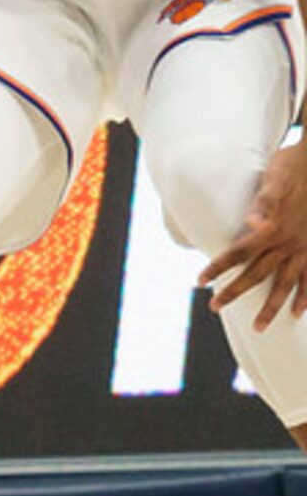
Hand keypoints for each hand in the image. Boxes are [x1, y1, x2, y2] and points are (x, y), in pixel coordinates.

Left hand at [200, 141, 306, 327]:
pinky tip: (298, 312)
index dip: (218, 267)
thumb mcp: (275, 179)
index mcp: (272, 228)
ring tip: (259, 329)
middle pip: (257, 274)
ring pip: (286, 285)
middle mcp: (288, 242)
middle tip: (214, 307)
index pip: (238, 252)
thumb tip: (253, 225)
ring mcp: (305, 248)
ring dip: (271, 307)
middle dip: (235, 292)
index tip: (199, 281)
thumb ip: (263, 204)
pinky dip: (306, 296)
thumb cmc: (294, 166)